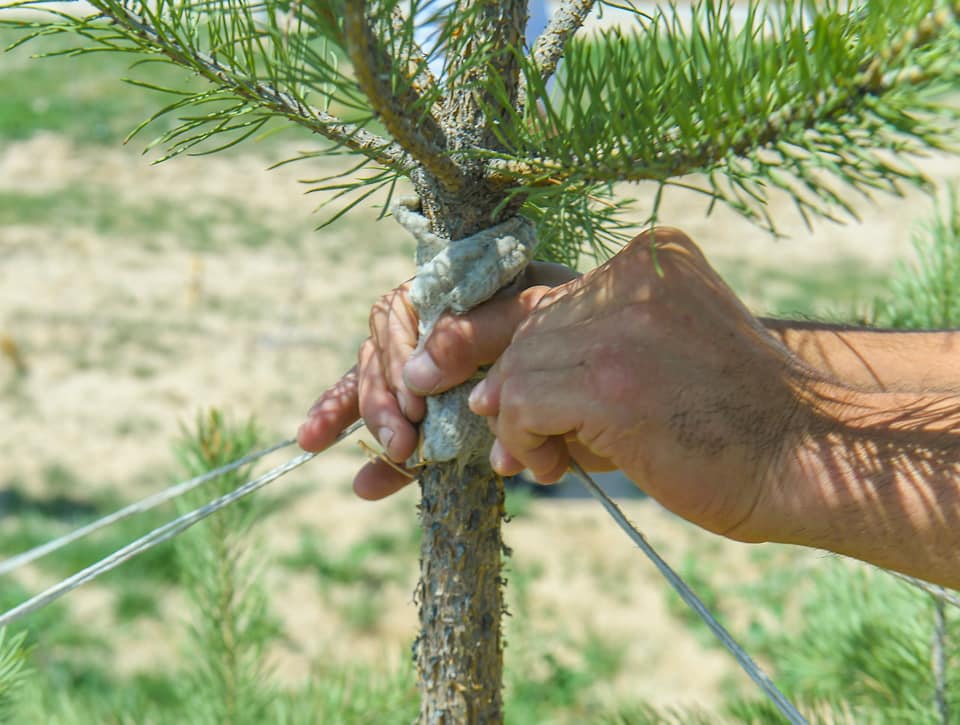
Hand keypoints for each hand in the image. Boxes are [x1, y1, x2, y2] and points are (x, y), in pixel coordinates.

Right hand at [297, 261, 577, 498]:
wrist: (618, 377)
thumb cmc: (582, 329)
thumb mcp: (535, 320)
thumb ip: (479, 332)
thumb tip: (417, 375)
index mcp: (454, 295)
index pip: (396, 315)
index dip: (396, 358)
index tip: (416, 401)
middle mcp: (437, 332)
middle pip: (380, 356)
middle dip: (382, 399)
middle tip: (404, 440)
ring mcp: (436, 377)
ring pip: (382, 393)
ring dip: (375, 424)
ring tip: (397, 458)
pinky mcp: (443, 421)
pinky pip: (402, 435)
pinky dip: (381, 461)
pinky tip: (367, 485)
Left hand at [468, 228, 811, 539]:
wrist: (803, 460)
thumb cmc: (728, 421)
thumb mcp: (654, 359)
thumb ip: (578, 359)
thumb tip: (482, 399)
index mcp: (648, 258)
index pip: (545, 289)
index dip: (494, 333)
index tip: (455, 368)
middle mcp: (631, 273)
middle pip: (526, 326)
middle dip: (509, 389)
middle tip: (514, 445)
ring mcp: (622, 321)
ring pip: (519, 364)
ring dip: (522, 422)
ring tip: (550, 459)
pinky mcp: (610, 378)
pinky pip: (522, 401)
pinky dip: (526, 439)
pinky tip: (556, 466)